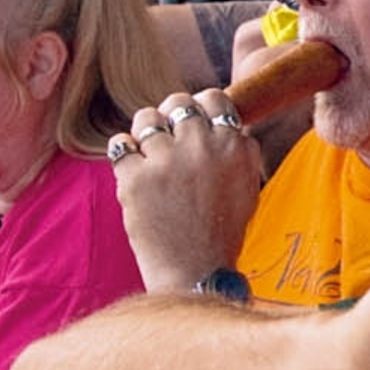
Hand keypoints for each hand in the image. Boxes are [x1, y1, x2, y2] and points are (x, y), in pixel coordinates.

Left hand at [113, 90, 266, 293]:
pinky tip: (133, 168)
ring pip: (146, 118)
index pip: (213, 98)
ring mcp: (165, 161)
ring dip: (146, 132)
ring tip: (150, 155)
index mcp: (232, 146)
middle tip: (169, 140)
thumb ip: (241, 149)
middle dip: (171, 117)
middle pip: (177, 102)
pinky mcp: (135, 178)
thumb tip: (228, 121)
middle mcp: (200, 147)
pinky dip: (124, 153)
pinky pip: (120, 144)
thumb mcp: (249, 186)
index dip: (202, 108)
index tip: (195, 123)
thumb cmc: (222, 232)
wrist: (195, 272)